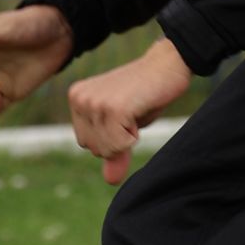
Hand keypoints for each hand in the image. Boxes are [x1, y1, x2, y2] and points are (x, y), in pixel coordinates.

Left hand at [69, 37, 192, 184]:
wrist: (168, 63)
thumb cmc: (147, 93)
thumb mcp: (124, 124)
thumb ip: (113, 150)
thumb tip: (110, 180)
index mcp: (76, 98)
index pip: (88, 144)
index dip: (112, 137)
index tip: (126, 112)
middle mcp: (79, 98)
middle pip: (95, 149)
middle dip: (119, 140)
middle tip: (132, 111)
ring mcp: (94, 102)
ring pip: (107, 150)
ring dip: (128, 139)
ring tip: (135, 110)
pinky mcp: (112, 109)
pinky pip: (119, 146)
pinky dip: (134, 137)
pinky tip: (139, 111)